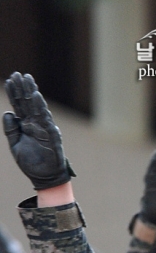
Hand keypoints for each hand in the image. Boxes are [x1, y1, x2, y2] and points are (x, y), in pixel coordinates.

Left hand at [3, 73, 71, 190]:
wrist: (44, 178)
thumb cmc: (31, 162)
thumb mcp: (15, 145)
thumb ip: (11, 129)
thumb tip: (7, 112)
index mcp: (27, 125)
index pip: (19, 106)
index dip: (14, 93)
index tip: (10, 80)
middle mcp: (36, 124)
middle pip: (28, 102)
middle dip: (23, 88)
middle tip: (17, 74)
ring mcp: (44, 128)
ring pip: (36, 107)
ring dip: (31, 92)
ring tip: (26, 79)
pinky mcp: (51, 134)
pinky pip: (45, 118)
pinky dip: (40, 106)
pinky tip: (35, 95)